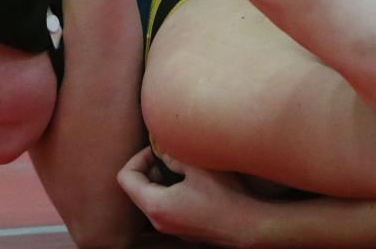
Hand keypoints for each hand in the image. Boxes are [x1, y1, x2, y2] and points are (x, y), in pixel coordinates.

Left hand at [117, 147, 254, 246]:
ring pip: (151, 198)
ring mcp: (170, 228)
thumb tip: (160, 144)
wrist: (250, 226)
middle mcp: (158, 221)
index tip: (157, 149)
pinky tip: (193, 184)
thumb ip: (172, 152)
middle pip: (136, 188)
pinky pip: (166, 208)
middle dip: (149, 167)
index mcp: (155, 205)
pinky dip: (171, 192)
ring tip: (182, 167)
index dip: (138, 157)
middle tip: (169, 155)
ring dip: (161, 179)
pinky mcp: (183, 230)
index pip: (125, 177)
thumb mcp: (196, 164)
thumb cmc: (225, 195)